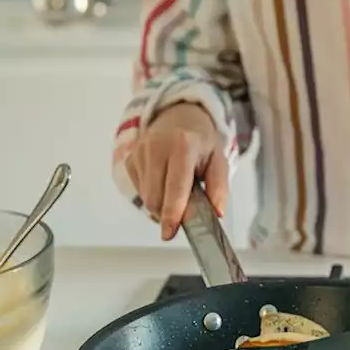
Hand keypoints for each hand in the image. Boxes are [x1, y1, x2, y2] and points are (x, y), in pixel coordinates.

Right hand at [124, 103, 228, 239]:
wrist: (178, 117)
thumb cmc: (200, 143)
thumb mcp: (218, 160)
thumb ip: (219, 187)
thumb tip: (217, 212)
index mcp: (183, 145)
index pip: (175, 185)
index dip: (172, 211)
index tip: (169, 232)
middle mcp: (156, 146)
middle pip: (156, 197)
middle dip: (169, 213)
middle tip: (185, 209)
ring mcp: (139, 152)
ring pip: (146, 197)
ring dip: (161, 204)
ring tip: (175, 189)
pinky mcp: (129, 159)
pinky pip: (139, 191)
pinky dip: (153, 194)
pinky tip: (163, 181)